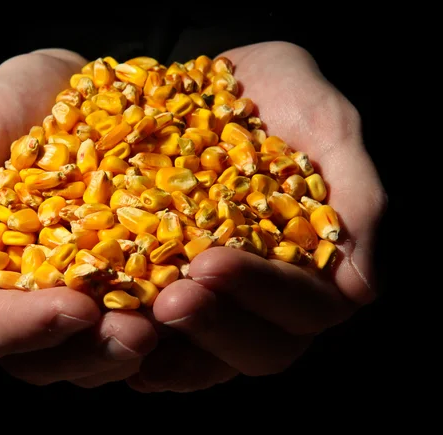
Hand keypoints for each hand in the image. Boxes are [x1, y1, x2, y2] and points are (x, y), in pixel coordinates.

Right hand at [0, 49, 157, 387]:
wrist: (74, 88)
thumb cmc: (15, 107)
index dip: (21, 327)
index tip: (76, 307)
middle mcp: (13, 296)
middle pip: (35, 357)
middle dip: (84, 352)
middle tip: (138, 336)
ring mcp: (64, 295)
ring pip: (82, 356)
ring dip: (122, 352)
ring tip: (164, 328)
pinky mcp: (111, 286)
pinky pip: (126, 325)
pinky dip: (151, 328)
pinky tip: (180, 313)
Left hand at [127, 42, 386, 392]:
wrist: (218, 79)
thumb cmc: (281, 96)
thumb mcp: (324, 123)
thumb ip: (356, 192)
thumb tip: (361, 284)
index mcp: (315, 265)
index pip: (306, 306)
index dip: (262, 292)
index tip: (212, 262)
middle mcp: (270, 295)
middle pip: (259, 348)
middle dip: (215, 327)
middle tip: (169, 302)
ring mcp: (223, 300)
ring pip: (207, 356)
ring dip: (172, 352)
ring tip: (131, 329)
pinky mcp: (174, 289)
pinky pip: (161, 339)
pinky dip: (139, 345)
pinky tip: (105, 333)